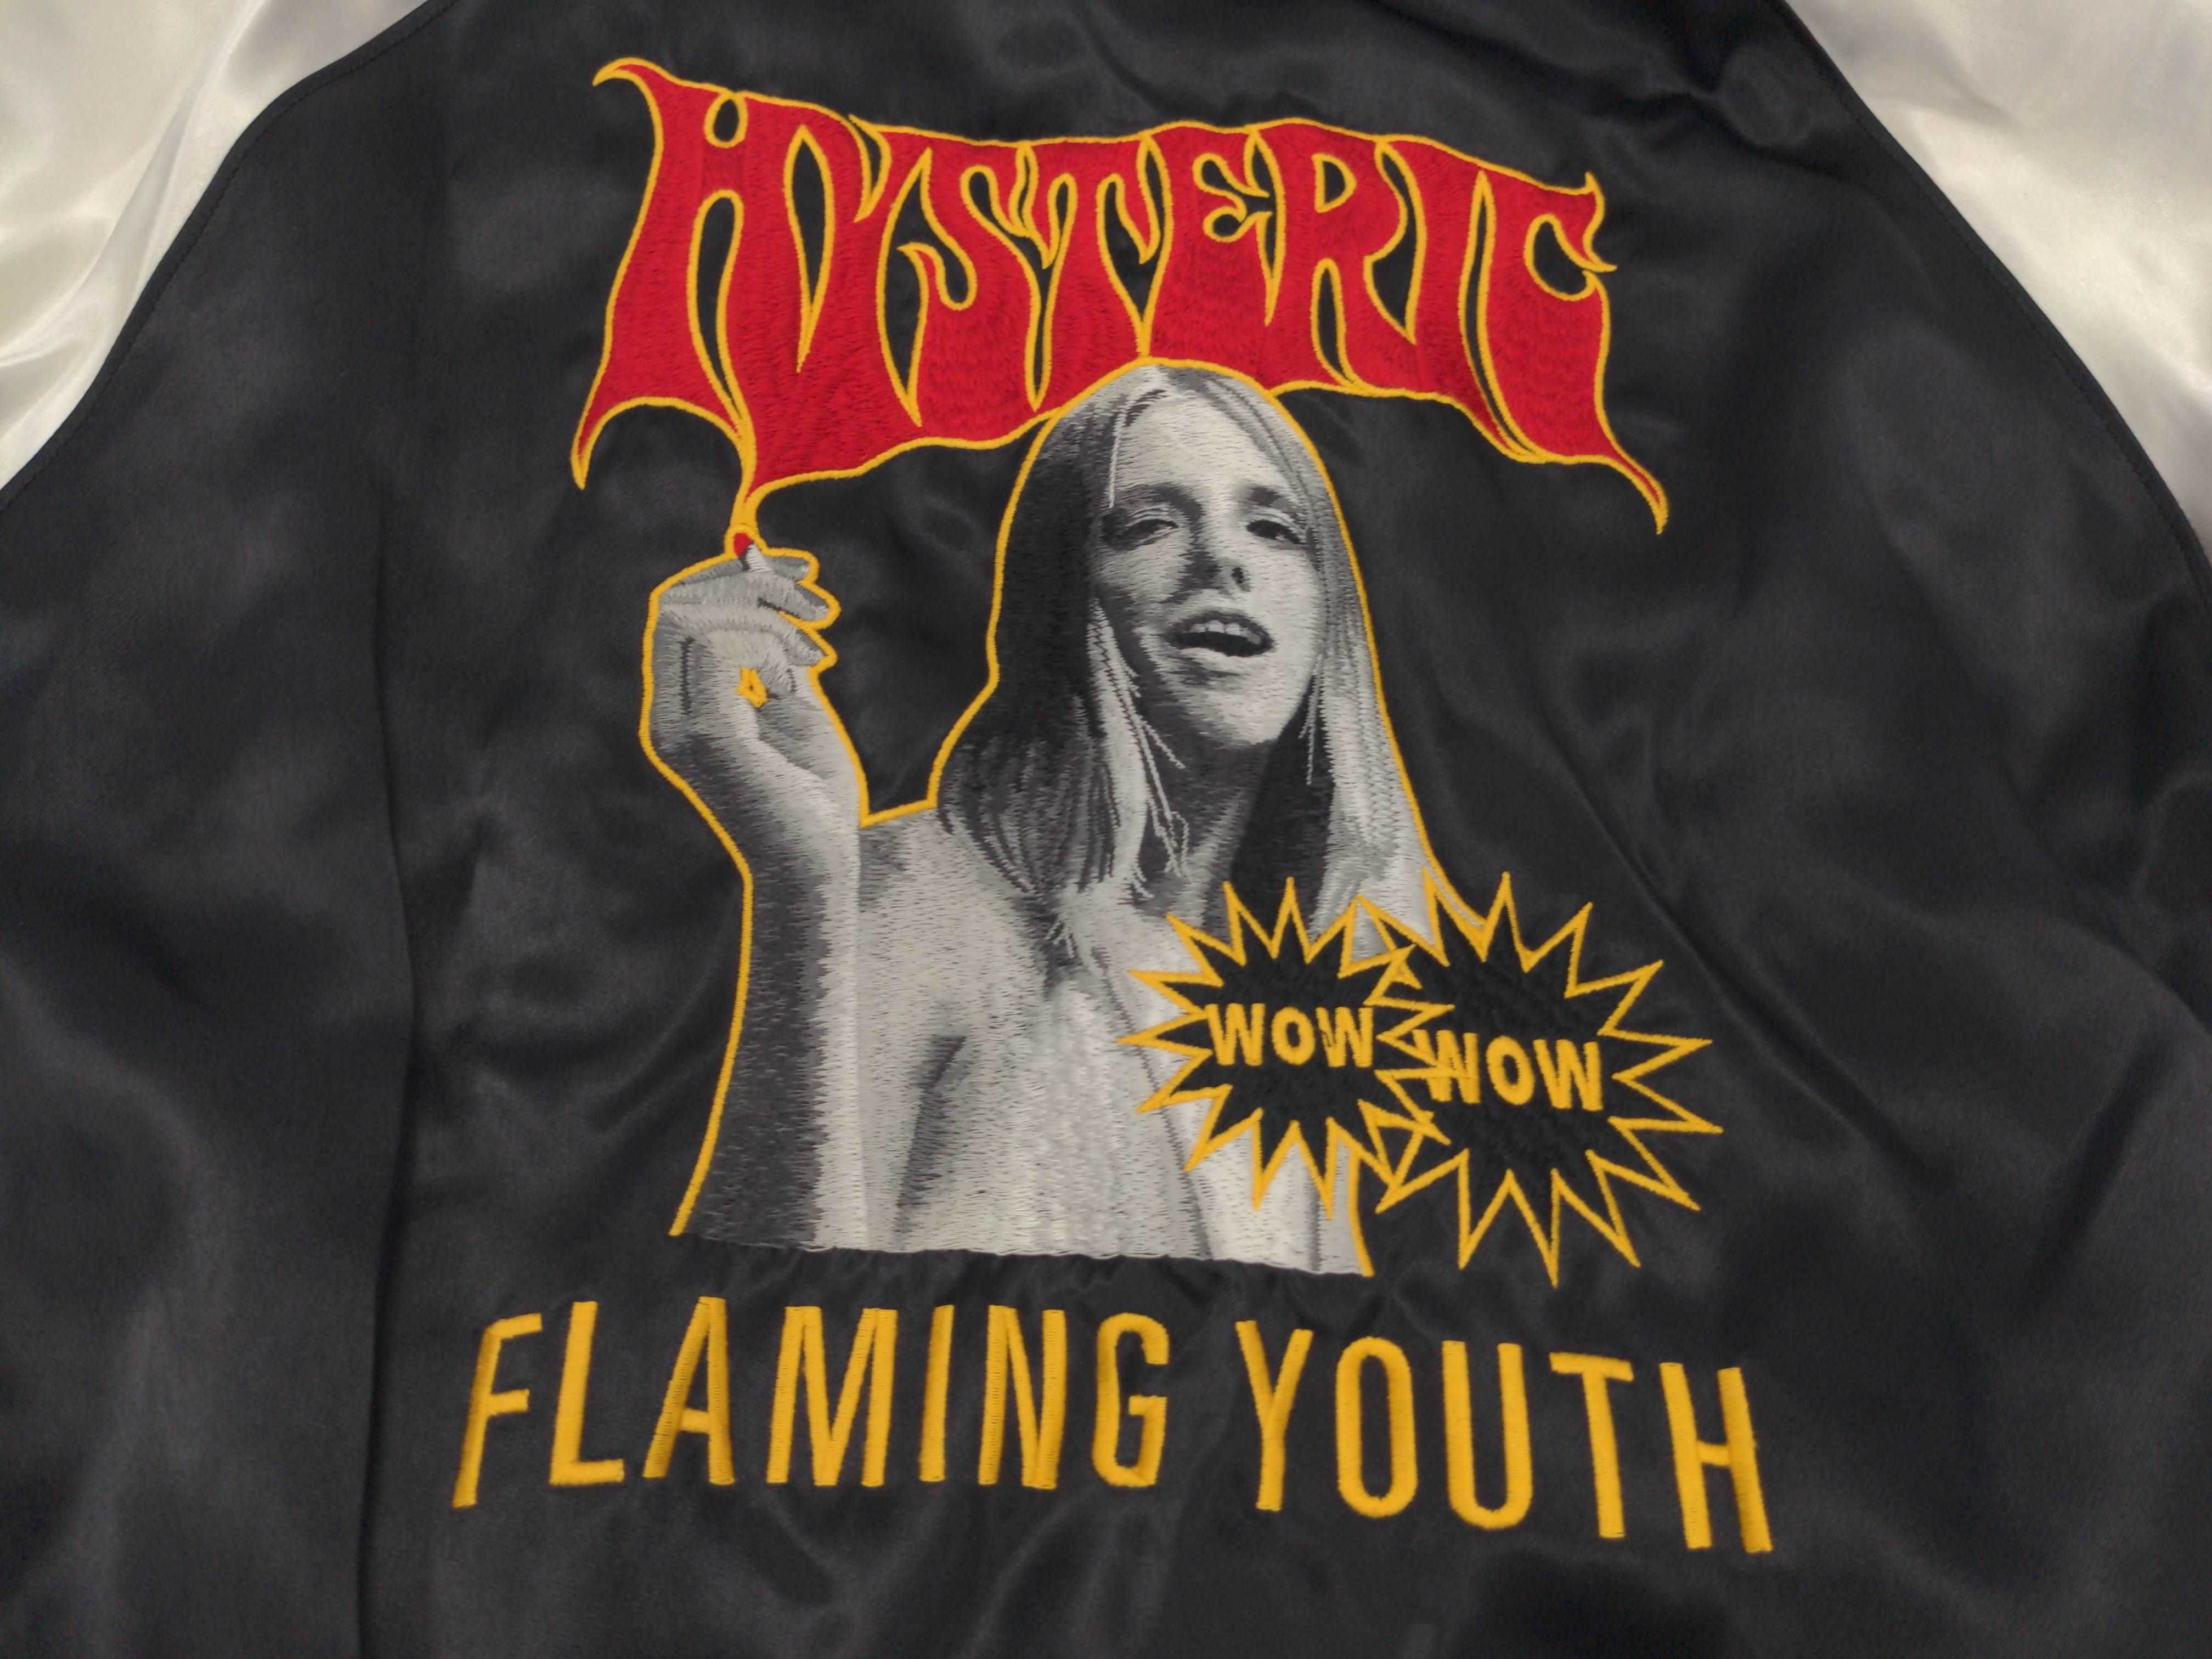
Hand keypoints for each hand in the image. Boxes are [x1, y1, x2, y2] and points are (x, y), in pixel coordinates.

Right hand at [648, 544, 859, 888]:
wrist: (821, 865)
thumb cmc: (813, 794)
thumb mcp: (795, 700)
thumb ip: (773, 642)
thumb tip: (759, 564)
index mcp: (681, 706)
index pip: (677, 610)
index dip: (732, 574)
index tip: (800, 571)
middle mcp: (667, 716)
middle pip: (676, 603)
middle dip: (750, 581)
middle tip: (816, 602)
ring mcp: (679, 728)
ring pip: (693, 617)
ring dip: (766, 612)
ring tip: (817, 649)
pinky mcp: (707, 737)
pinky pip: (719, 649)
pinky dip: (765, 641)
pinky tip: (797, 675)